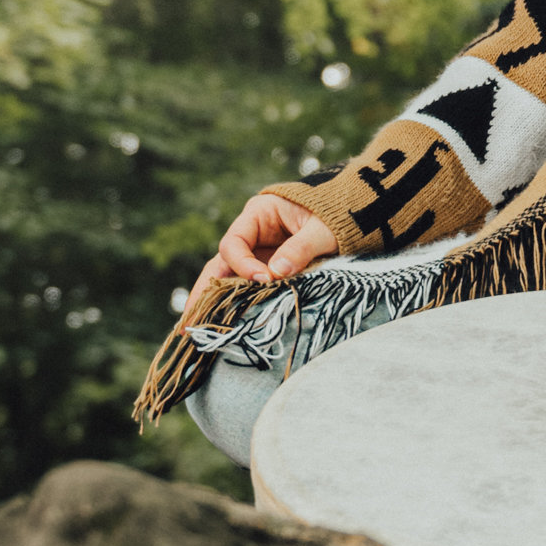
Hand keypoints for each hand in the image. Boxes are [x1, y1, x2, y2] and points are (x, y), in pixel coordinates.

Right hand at [184, 190, 339, 319]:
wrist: (354, 213)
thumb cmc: (337, 214)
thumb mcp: (323, 228)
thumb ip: (301, 247)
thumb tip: (277, 273)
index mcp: (259, 213)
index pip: (234, 243)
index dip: (242, 265)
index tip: (263, 281)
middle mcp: (251, 234)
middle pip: (219, 264)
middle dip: (205, 293)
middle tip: (191, 323)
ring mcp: (256, 253)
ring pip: (227, 279)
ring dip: (213, 303)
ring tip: (195, 332)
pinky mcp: (266, 269)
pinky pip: (245, 288)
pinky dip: (233, 305)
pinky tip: (221, 327)